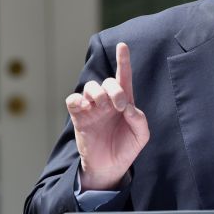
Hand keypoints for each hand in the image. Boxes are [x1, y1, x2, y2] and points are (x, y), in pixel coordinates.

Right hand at [65, 42, 149, 189]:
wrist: (109, 168)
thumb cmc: (126, 148)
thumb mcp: (141, 136)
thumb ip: (140, 120)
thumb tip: (129, 107)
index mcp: (125, 102)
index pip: (124, 77)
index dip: (123, 61)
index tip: (123, 45)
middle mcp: (108, 102)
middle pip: (108, 82)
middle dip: (115, 89)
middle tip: (120, 105)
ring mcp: (93, 108)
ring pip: (90, 87)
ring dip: (97, 93)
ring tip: (101, 106)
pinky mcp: (79, 117)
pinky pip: (72, 101)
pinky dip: (76, 99)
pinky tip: (84, 106)